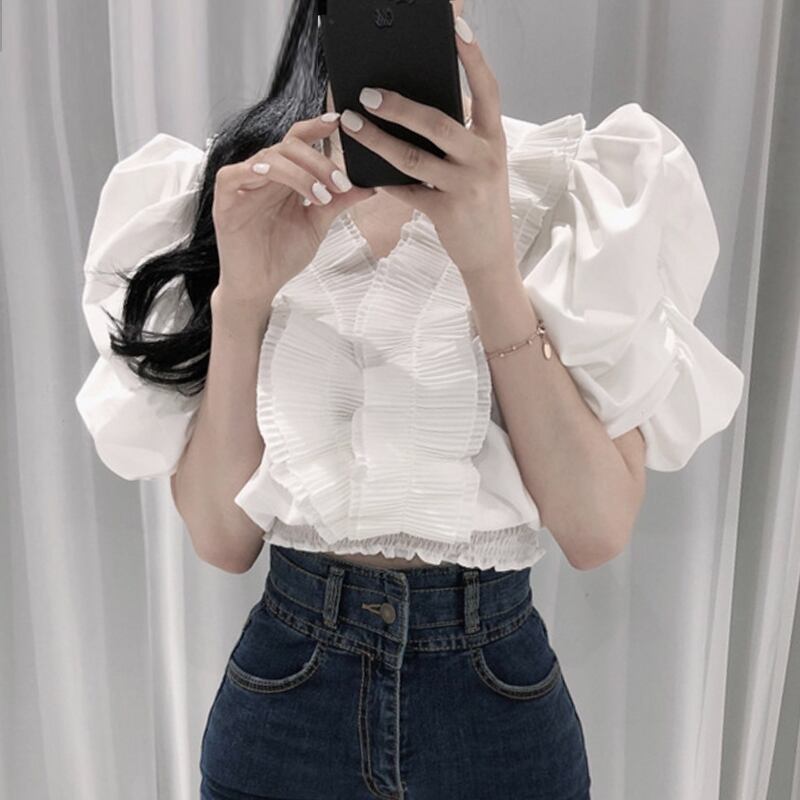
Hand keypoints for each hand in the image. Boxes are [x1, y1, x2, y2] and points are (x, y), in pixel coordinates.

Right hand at [211, 113, 375, 304]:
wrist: (260, 286)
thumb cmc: (283, 255)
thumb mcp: (317, 224)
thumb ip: (338, 202)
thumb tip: (368, 185)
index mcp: (284, 177)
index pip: (298, 141)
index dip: (316, 127)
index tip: (340, 123)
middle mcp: (263, 175)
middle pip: (289, 146)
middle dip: (319, 162)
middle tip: (341, 184)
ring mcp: (243, 185)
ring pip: (270, 158)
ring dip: (300, 174)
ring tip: (321, 197)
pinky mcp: (226, 199)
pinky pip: (235, 173)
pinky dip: (255, 170)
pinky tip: (271, 176)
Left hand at [336, 12, 515, 279]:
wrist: (490, 253)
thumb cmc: (479, 200)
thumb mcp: (480, 163)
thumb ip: (459, 135)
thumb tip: (415, 104)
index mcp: (494, 138)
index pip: (488, 89)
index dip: (473, 56)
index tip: (456, 26)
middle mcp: (484, 159)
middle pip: (438, 123)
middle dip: (399, 106)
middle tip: (367, 93)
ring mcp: (466, 186)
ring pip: (414, 158)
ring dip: (378, 139)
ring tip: (352, 123)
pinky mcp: (446, 213)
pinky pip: (407, 192)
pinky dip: (384, 181)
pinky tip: (363, 171)